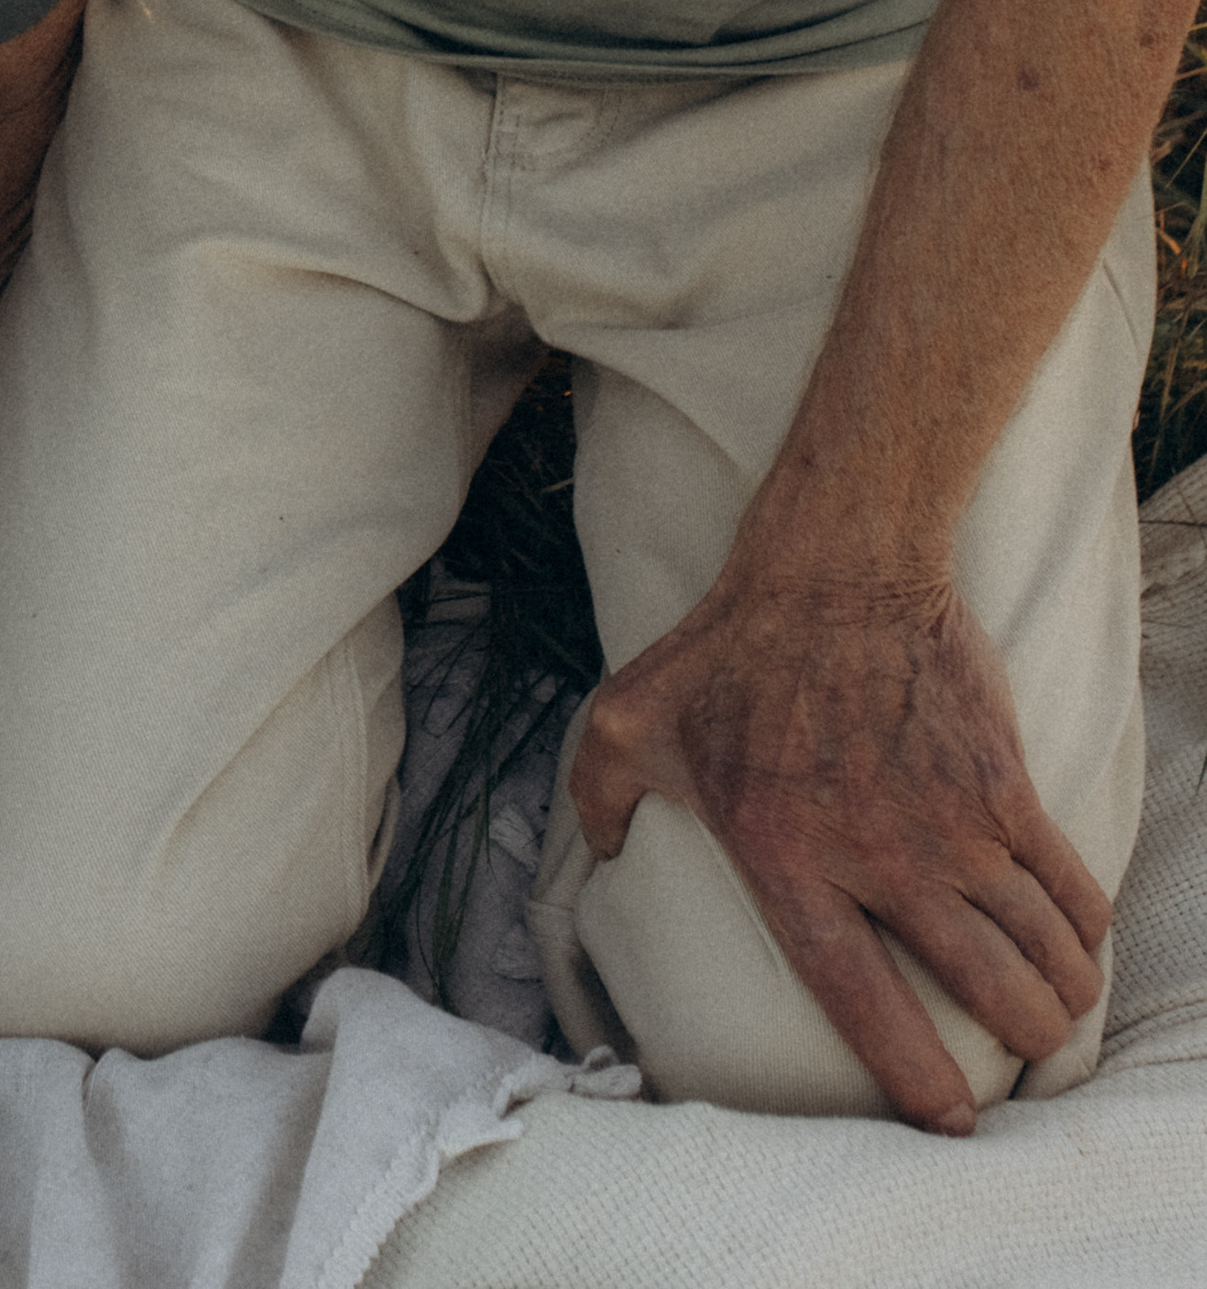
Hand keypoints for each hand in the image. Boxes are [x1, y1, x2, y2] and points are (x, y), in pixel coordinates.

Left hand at [571, 562, 1111, 1132]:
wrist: (834, 565)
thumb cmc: (729, 646)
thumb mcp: (632, 719)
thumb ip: (601, 793)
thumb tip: (601, 848)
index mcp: (785, 857)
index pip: (856, 999)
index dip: (910, 1072)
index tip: (946, 1118)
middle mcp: (878, 854)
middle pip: (981, 989)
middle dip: (1017, 1037)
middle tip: (1020, 1046)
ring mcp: (951, 821)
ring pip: (1037, 946)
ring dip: (1061, 990)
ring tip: (1057, 1004)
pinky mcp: (1002, 782)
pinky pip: (1065, 879)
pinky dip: (1083, 922)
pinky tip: (1079, 937)